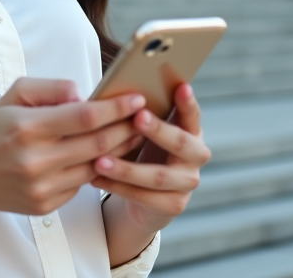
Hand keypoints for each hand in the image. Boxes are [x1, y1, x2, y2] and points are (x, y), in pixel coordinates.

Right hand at [0, 78, 144, 217]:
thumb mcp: (13, 95)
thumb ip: (50, 87)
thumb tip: (83, 93)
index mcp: (28, 127)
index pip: (84, 116)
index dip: (115, 107)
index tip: (136, 98)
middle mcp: (36, 159)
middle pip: (98, 143)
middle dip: (127, 128)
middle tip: (146, 116)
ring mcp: (42, 186)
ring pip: (96, 167)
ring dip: (120, 150)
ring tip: (133, 134)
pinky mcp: (46, 205)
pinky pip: (81, 184)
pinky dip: (96, 169)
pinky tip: (105, 156)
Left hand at [91, 83, 210, 234]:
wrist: (147, 195)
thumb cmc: (145, 150)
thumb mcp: (147, 130)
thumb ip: (143, 113)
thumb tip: (119, 94)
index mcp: (191, 131)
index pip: (193, 115)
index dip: (188, 103)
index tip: (181, 87)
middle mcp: (196, 156)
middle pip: (181, 143)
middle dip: (158, 130)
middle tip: (138, 117)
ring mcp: (187, 182)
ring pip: (158, 176)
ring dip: (127, 169)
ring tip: (100, 161)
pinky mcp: (173, 205)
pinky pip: (144, 197)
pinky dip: (117, 187)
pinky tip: (96, 178)